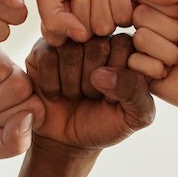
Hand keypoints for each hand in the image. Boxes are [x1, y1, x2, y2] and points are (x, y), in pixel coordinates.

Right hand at [25, 34, 153, 152]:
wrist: (67, 140)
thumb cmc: (106, 122)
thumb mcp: (135, 115)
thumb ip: (135, 91)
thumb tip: (103, 73)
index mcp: (126, 47)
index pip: (124, 44)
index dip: (117, 76)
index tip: (114, 95)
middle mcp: (97, 37)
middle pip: (97, 45)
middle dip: (93, 81)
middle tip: (91, 95)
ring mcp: (67, 41)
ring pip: (71, 50)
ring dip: (72, 84)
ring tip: (74, 94)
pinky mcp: (42, 49)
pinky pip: (47, 58)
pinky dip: (52, 85)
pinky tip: (56, 93)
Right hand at [34, 0, 146, 44]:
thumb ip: (50, 17)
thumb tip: (80, 37)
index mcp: (63, 21)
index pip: (57, 38)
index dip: (59, 18)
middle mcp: (86, 26)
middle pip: (82, 35)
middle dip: (82, 5)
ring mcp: (109, 22)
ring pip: (103, 28)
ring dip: (101, 0)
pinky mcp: (131, 15)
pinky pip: (124, 20)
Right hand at [129, 0, 177, 79]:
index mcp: (160, 4)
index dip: (168, 7)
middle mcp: (147, 24)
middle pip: (139, 15)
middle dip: (170, 29)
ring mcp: (141, 48)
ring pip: (140, 38)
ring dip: (167, 51)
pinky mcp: (138, 71)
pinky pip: (134, 62)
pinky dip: (156, 68)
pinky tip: (168, 72)